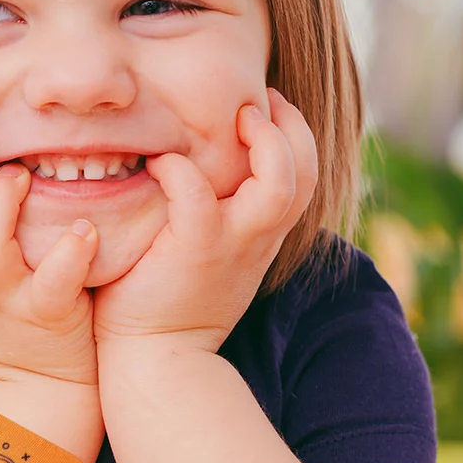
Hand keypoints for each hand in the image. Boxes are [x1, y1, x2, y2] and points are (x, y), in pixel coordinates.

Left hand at [92, 90, 317, 351]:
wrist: (156, 360)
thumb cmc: (168, 302)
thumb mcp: (208, 255)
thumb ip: (216, 215)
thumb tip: (197, 167)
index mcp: (263, 235)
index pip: (304, 175)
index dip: (294, 134)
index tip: (265, 108)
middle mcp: (258, 237)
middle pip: (306, 171)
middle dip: (291, 126)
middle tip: (257, 101)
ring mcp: (231, 244)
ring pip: (278, 183)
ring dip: (264, 141)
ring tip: (235, 118)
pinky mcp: (195, 250)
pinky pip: (196, 193)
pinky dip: (180, 169)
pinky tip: (159, 164)